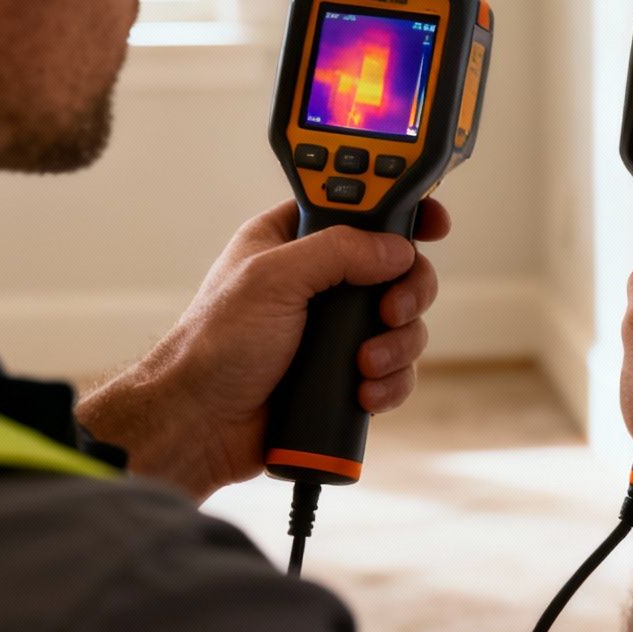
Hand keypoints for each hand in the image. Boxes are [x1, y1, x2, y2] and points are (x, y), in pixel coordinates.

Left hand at [77, 199, 450, 500]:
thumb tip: (396, 249)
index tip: (432, 223)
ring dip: (398, 344)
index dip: (400, 210)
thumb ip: (337, 250)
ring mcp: (336, 330)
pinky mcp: (347, 373)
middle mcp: (322, 282)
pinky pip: (396, 369)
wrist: (199, 424)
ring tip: (364, 364)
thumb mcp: (271, 278)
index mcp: (295, 241)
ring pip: (404, 321)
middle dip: (406, 291)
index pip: (360, 208)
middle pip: (398, 267)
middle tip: (391, 309)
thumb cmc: (214, 345)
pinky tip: (364, 391)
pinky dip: (391, 381)